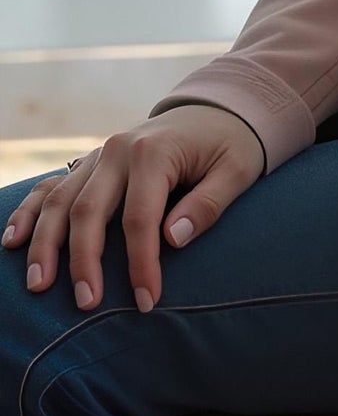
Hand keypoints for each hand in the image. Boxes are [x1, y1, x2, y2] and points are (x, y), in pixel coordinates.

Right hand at [2, 103, 265, 312]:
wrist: (218, 111)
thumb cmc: (232, 145)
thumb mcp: (237, 171)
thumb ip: (208, 204)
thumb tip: (173, 239)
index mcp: (154, 152)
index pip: (140, 218)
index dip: (140, 263)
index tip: (146, 300)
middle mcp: (118, 151)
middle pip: (89, 211)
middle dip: (84, 261)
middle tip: (87, 304)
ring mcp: (99, 155)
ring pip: (60, 201)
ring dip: (46, 244)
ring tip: (39, 285)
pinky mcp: (90, 162)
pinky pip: (51, 186)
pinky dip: (30, 212)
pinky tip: (14, 241)